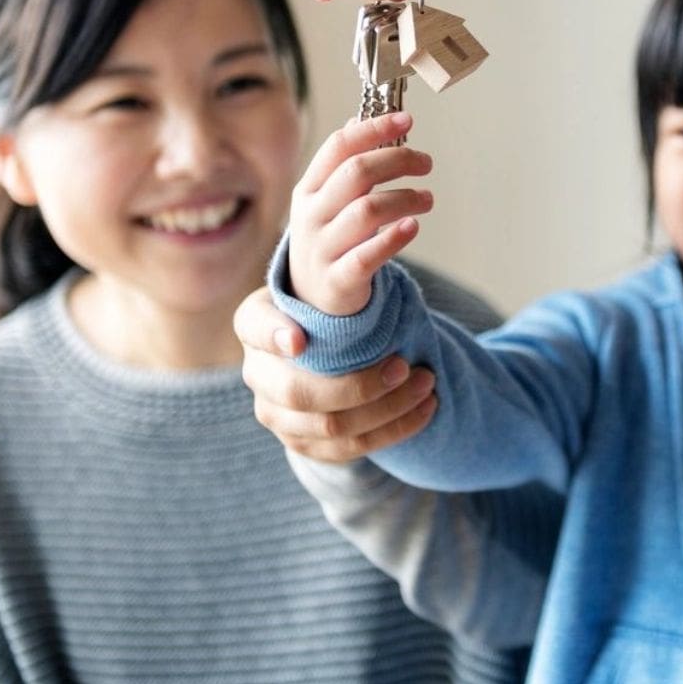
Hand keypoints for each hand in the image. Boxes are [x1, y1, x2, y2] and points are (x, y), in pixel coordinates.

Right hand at [236, 287, 437, 461]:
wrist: (319, 359)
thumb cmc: (326, 311)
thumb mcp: (320, 287)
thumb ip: (337, 272)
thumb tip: (382, 234)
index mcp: (256, 323)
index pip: (255, 326)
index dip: (273, 335)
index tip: (300, 340)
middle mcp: (258, 373)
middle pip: (300, 392)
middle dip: (359, 385)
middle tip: (405, 366)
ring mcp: (277, 415)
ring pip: (331, 426)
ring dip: (388, 408)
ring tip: (427, 383)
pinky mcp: (303, 445)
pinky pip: (350, 449)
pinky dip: (395, 430)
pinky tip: (426, 410)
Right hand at [288, 111, 433, 315]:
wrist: (311, 299)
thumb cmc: (329, 239)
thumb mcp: (326, 200)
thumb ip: (342, 164)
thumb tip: (358, 119)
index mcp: (309, 189)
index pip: (339, 147)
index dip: (374, 128)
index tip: (406, 120)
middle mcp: (312, 215)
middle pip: (357, 173)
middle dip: (398, 159)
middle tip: (426, 162)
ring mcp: (322, 248)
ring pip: (367, 210)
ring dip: (405, 198)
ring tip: (427, 199)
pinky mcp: (339, 280)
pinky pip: (367, 256)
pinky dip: (393, 238)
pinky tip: (413, 227)